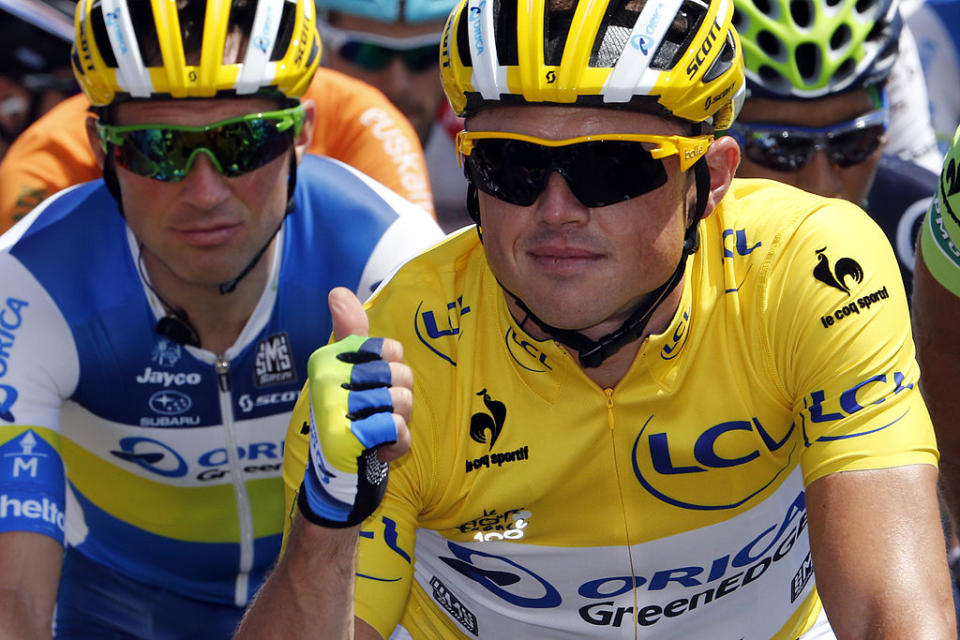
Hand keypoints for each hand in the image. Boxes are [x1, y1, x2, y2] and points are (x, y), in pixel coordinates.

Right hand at [298, 288, 411, 527]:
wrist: (336, 480)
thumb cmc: (348, 422)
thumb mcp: (348, 375)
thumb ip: (349, 335)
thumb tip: (337, 291)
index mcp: (328, 359)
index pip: (392, 349)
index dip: (394, 372)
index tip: (373, 389)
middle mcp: (326, 379)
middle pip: (401, 376)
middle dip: (400, 402)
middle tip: (376, 417)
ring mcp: (334, 408)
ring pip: (402, 403)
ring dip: (398, 425)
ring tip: (376, 433)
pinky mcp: (346, 438)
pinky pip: (398, 431)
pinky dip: (396, 446)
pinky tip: (377, 451)